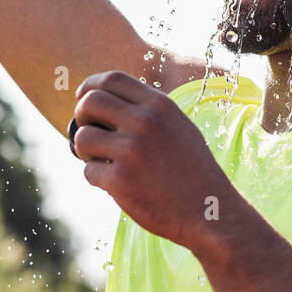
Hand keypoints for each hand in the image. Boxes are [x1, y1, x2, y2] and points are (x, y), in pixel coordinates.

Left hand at [71, 71, 239, 250]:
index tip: (84, 98)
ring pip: (81, 137)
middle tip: (91, 133)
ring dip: (85, 150)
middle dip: (81, 116)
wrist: (209, 211)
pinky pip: (88, 171)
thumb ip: (149, 111)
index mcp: (160, 106)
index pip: (113, 79)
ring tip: (103, 161)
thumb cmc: (192, 171)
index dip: (91, 87)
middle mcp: (146, 123)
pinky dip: (97, 178)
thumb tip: (105, 99)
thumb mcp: (178, 128)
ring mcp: (132, 151)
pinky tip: (117, 184)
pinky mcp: (120, 181)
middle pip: (90, 102)